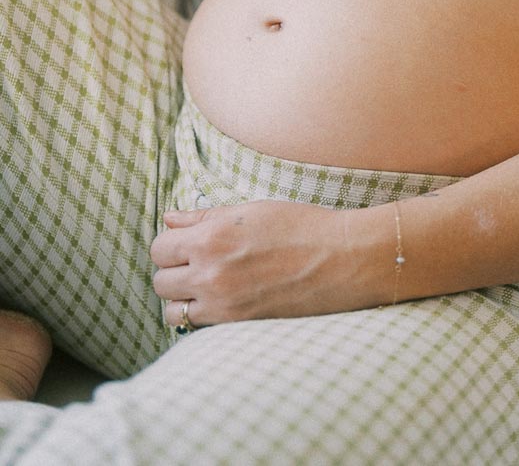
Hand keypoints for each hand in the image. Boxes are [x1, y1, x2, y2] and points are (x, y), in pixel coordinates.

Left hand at [151, 199, 375, 327]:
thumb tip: (169, 219)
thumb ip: (204, 216)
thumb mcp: (251, 210)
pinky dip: (198, 316)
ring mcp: (222, 303)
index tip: (186, 242)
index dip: (170, 243)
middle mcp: (209, 273)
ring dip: (181, 297)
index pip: (159, 247)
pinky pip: (195, 327)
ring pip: (171, 310)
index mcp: (211, 237)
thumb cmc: (300, 226)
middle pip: (160, 280)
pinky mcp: (236, 325)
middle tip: (196, 262)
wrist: (341, 259)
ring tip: (204, 285)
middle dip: (173, 269)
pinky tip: (218, 301)